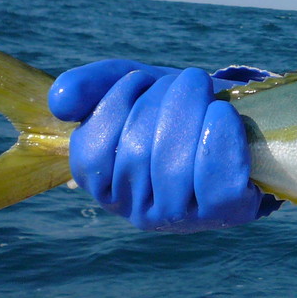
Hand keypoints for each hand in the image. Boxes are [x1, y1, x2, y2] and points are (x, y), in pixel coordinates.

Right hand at [50, 62, 278, 230]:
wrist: (236, 120)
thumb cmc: (177, 108)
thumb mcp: (133, 88)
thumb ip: (92, 86)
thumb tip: (60, 101)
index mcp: (108, 185)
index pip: (92, 155)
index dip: (114, 106)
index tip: (139, 79)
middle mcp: (140, 211)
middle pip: (137, 155)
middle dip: (165, 101)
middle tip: (187, 81)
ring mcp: (184, 217)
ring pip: (174, 167)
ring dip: (192, 111)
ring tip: (204, 90)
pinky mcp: (227, 212)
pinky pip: (217, 183)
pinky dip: (221, 139)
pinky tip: (222, 114)